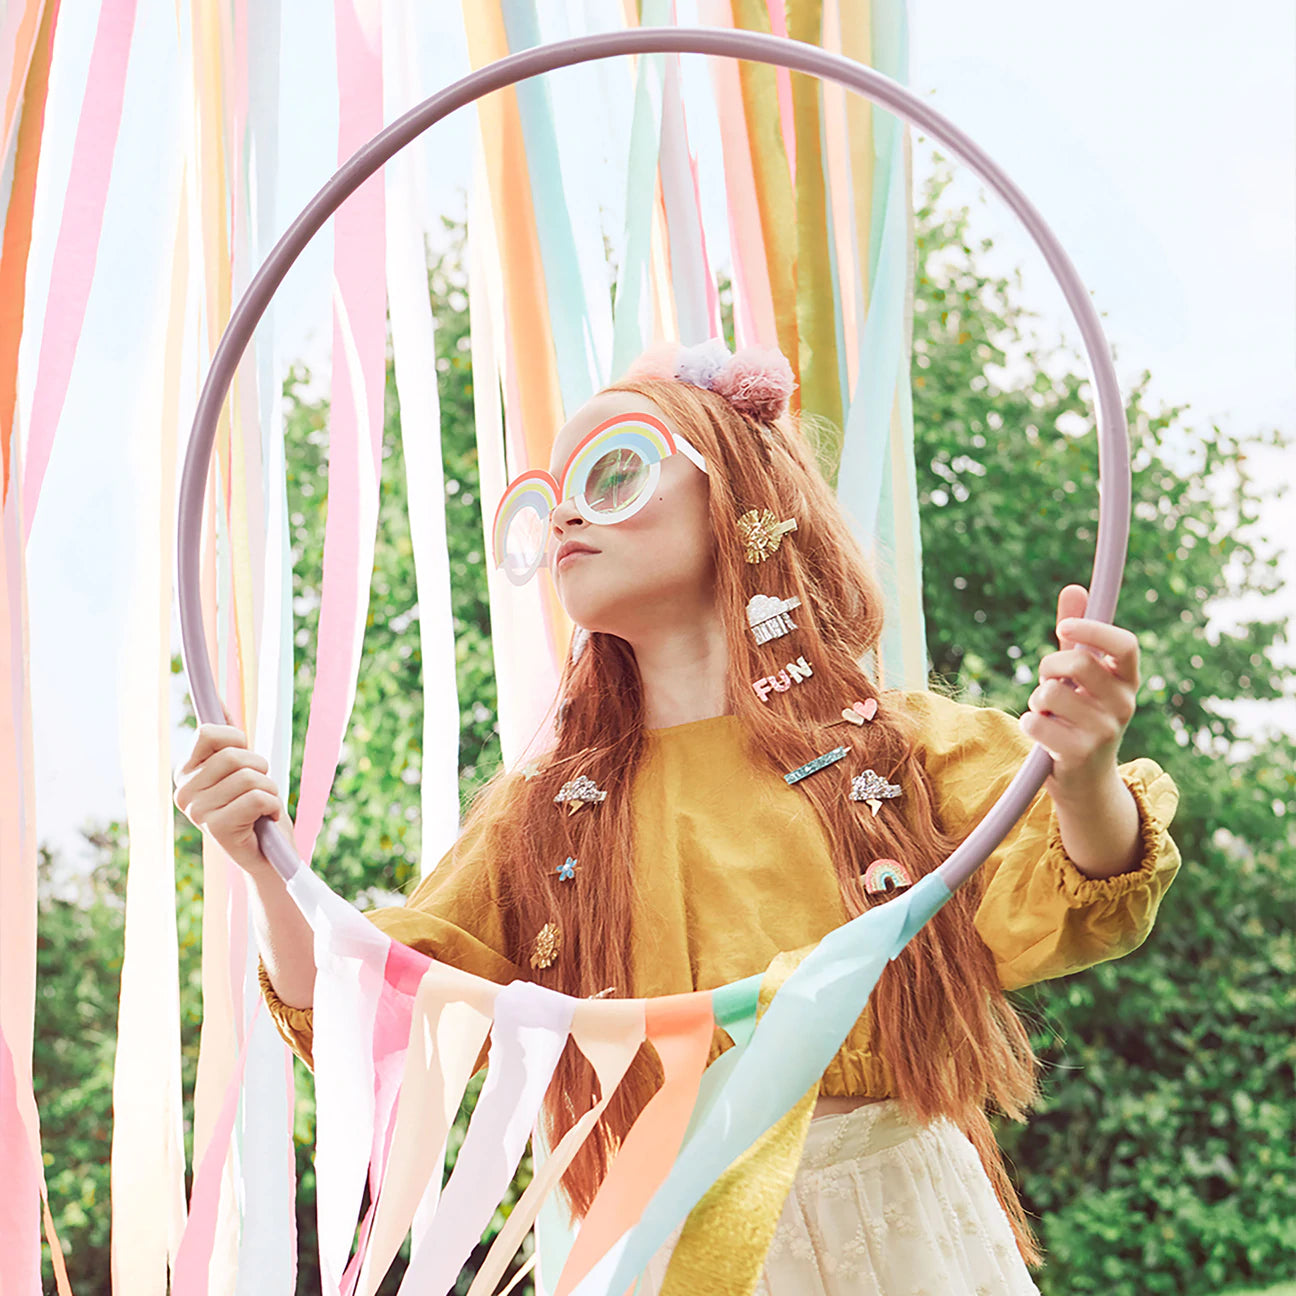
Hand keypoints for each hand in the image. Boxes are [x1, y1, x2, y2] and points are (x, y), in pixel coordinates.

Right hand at [173, 710, 291, 875]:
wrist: (269, 854)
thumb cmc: (256, 807)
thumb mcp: (243, 767)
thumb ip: (228, 737)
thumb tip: (218, 699)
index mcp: (186, 772)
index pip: (207, 731)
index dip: (236, 739)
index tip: (244, 758)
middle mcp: (184, 791)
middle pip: (234, 755)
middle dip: (261, 769)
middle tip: (259, 790)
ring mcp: (196, 811)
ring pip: (250, 777)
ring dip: (270, 790)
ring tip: (263, 807)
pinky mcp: (216, 828)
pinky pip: (257, 798)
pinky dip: (273, 806)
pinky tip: (266, 819)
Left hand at [1020, 584, 1139, 799]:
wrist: (1086, 780)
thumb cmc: (1080, 717)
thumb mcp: (1082, 677)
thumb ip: (1077, 636)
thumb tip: (1074, 588)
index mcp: (1127, 682)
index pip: (1125, 645)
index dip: (1093, 629)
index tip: (1063, 627)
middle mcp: (1124, 705)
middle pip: (1077, 663)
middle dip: (1050, 666)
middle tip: (1048, 681)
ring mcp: (1105, 732)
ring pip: (1050, 693)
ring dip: (1037, 700)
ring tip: (1049, 714)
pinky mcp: (1080, 754)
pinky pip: (1036, 722)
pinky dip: (1030, 724)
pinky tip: (1044, 736)